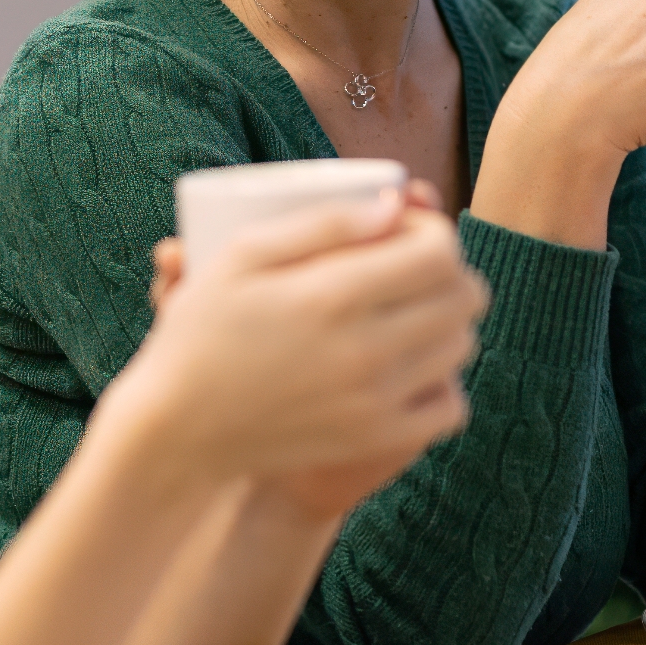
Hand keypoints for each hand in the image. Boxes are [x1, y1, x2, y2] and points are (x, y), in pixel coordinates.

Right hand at [115, 188, 488, 504]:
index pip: (438, 250)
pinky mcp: (376, 440)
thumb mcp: (241, 255)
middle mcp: (365, 351)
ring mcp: (376, 402)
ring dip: (449, 319)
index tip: (403, 228)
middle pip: (464, 295)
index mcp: (332, 295)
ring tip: (411, 309)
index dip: (432, 228)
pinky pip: (451, 407)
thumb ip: (323, 222)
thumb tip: (395, 204)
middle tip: (411, 265)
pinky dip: (444, 380)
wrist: (180, 429)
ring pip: (463, 346)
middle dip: (448, 268)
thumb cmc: (202, 331)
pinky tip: (414, 365)